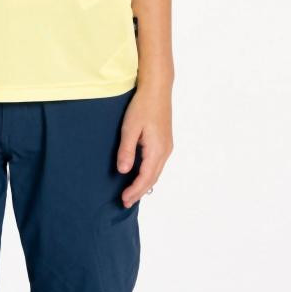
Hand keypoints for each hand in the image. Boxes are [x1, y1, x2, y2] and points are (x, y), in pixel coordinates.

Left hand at [116, 83, 173, 206]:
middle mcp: (165, 151)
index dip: (134, 190)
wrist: (157, 89)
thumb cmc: (142, 105)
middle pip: (153, 178)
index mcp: (157, 149)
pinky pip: (158, 164)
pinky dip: (149, 174)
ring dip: (145, 184)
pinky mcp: (165, 141)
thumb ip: (127, 150)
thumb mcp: (130, 127)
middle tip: (126, 202)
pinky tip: (142, 175)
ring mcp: (167, 146)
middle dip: (139, 192)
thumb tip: (124, 171)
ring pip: (156, 172)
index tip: (124, 199)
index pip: (145, 178)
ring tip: (132, 193)